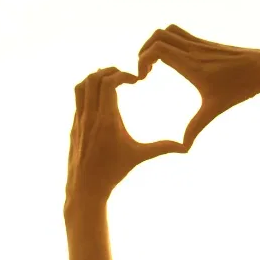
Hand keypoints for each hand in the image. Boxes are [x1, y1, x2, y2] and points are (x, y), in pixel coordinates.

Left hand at [66, 68, 183, 207]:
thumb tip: (185, 148)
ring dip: (95, 78)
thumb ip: (161, 148)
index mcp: (107, 120)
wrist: (85, 188)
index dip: (122, 75)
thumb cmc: (113, 173)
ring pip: (81, 86)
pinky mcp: (74, 126)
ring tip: (110, 80)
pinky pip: (77, 99)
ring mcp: (79, 121)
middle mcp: (90, 117)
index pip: (109, 83)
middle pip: (93, 79)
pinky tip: (101, 97)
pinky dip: (88, 91)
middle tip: (123, 76)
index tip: (135, 81)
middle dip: (109, 71)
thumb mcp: (138, 157)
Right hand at [138, 25, 259, 146]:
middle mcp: (193, 49)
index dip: (142, 60)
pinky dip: (168, 42)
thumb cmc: (240, 88)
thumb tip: (184, 148)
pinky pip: (180, 34)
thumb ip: (196, 127)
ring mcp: (200, 44)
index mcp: (191, 64)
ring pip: (168, 30)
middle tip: (145, 71)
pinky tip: (172, 62)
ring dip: (155, 43)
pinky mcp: (206, 43)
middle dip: (144, 51)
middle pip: (158, 35)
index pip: (158, 49)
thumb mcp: (214, 109)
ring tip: (154, 64)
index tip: (143, 78)